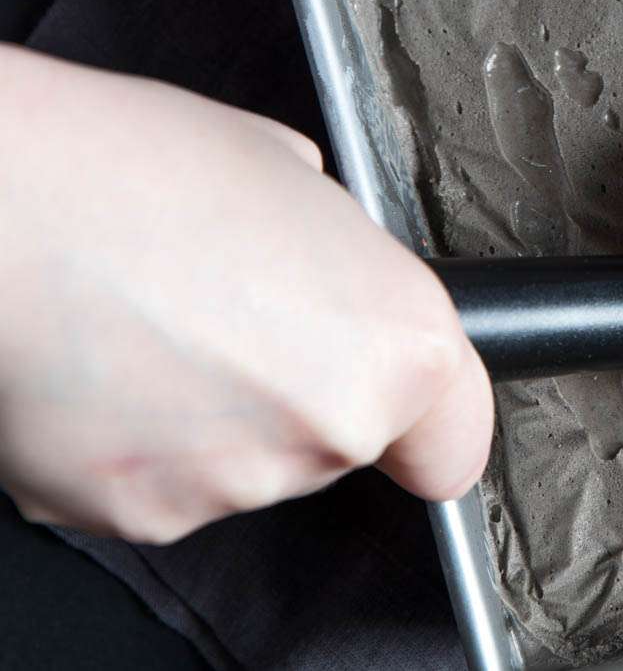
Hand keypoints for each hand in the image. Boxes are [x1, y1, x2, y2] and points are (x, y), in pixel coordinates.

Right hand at [0, 45, 491, 543]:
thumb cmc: (132, 168)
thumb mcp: (293, 176)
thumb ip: (343, 256)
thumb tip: (332, 272)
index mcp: (394, 345)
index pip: (454, 437)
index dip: (431, 416)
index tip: (416, 409)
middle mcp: (329, 428)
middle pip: (345, 436)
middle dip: (304, 384)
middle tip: (237, 310)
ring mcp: (230, 483)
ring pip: (254, 462)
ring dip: (222, 413)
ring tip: (158, 325)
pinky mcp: (133, 513)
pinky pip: (166, 482)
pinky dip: (145, 441)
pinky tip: (110, 364)